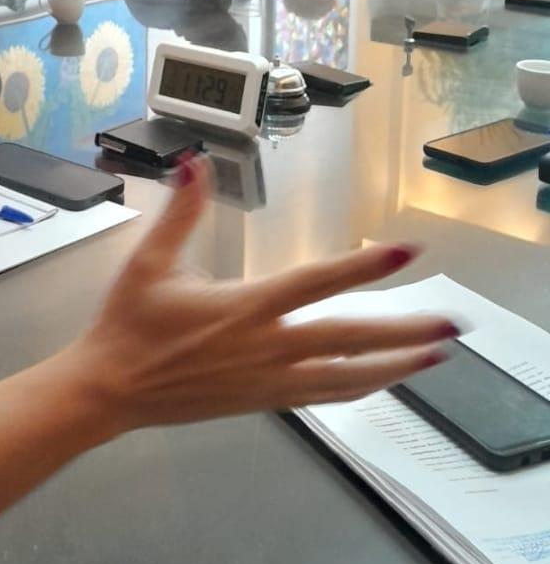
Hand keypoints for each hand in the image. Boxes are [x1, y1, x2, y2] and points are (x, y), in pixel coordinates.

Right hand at [70, 157, 455, 435]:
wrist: (112, 387)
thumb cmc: (129, 324)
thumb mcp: (149, 260)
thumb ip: (180, 211)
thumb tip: (194, 163)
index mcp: (243, 307)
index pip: (315, 283)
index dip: (363, 267)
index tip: (405, 252)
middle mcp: (266, 346)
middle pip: (350, 338)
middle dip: (404, 329)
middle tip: (450, 324)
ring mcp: (268, 379)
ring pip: (346, 376)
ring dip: (395, 365)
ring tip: (433, 356)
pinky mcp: (263, 400)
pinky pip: (324, 395)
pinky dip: (359, 387)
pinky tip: (380, 381)